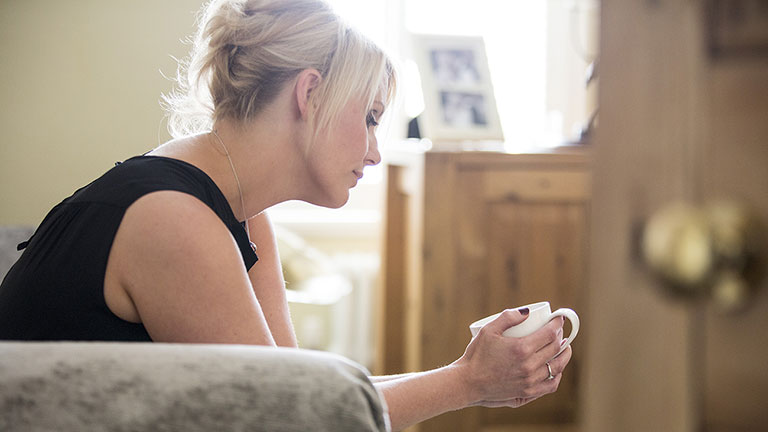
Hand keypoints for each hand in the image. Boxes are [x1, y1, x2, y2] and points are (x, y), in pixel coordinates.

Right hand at [453, 309, 572, 407]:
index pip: (550, 334)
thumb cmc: (476, 355)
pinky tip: (556, 369)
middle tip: (559, 331)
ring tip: (563, 348)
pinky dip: (557, 375)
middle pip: (555, 349)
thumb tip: (527, 312)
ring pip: (557, 367)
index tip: (559, 319)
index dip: (557, 324)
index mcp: (521, 349)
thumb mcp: (488, 330)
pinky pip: (551, 385)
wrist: (468, 382)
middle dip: (561, 337)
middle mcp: (529, 366)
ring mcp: (530, 381)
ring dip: (564, 355)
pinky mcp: (527, 393)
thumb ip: (508, 317)